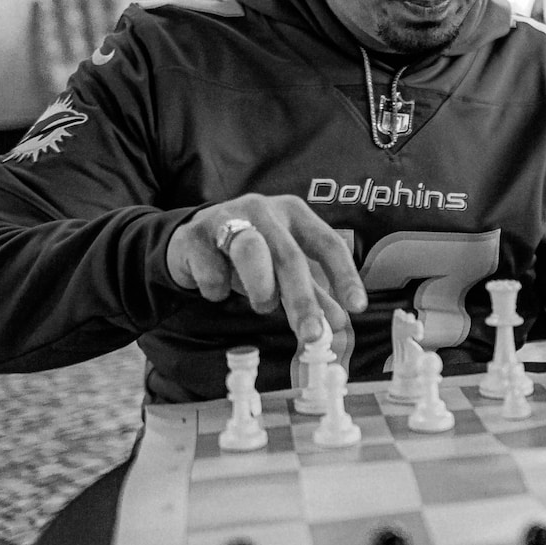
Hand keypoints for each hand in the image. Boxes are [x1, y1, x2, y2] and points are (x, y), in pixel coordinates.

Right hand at [166, 193, 366, 345]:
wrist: (189, 242)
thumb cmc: (248, 255)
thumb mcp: (283, 270)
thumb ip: (313, 292)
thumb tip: (341, 323)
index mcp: (294, 214)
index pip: (327, 243)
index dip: (344, 276)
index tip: (357, 307)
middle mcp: (264, 209)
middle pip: (290, 256)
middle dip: (303, 300)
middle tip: (312, 335)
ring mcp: (227, 217)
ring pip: (251, 252)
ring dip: (261, 289)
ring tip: (263, 305)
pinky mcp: (195, 235)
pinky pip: (213, 271)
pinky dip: (219, 290)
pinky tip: (218, 289)